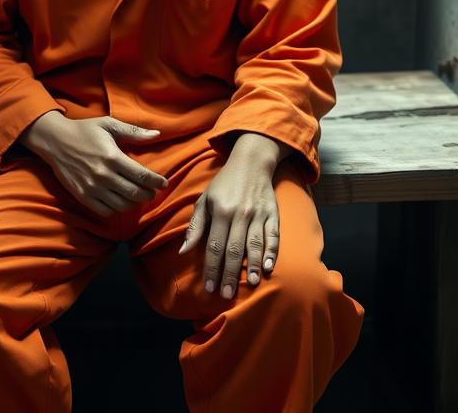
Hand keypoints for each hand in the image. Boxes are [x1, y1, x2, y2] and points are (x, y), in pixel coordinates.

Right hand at [20, 112, 169, 216]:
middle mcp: (104, 175)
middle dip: (148, 194)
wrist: (55, 141)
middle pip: (134, 193)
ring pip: (122, 205)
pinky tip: (120, 201)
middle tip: (153, 191)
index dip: (156, 182)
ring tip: (138, 196)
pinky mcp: (83, 196)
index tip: (163, 183)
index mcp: (113, 157)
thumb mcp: (109, 125)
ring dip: (134, 203)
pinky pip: (105, 211)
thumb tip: (157, 134)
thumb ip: (134, 131)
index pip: (141, 175)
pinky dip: (116, 210)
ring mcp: (92, 188)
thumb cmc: (85, 131)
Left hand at [177, 151, 279, 298]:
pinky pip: (273, 235)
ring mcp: (258, 214)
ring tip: (250, 284)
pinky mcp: (273, 213)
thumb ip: (196, 226)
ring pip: (255, 244)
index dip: (211, 267)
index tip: (209, 287)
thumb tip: (184, 251)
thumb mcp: (205, 200)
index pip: (214, 245)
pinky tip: (269, 266)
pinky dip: (272, 251)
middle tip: (226, 294)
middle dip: (230, 273)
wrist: (251, 162)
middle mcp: (240, 213)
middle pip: (234, 249)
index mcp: (220, 211)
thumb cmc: (224, 184)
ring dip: (252, 265)